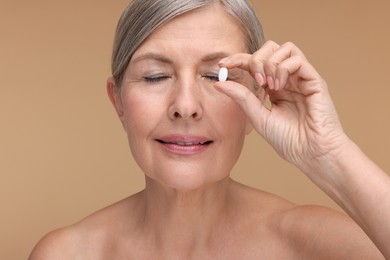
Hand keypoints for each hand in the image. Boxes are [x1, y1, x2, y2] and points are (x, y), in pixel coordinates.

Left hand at [215, 41, 348, 173]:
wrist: (310, 153)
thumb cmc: (288, 139)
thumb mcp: (258, 116)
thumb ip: (242, 97)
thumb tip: (219, 83)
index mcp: (274, 88)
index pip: (255, 63)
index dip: (239, 59)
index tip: (222, 64)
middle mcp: (287, 79)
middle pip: (271, 49)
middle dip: (256, 59)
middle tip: (255, 80)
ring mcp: (301, 78)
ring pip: (285, 49)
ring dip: (270, 63)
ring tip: (268, 85)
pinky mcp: (314, 80)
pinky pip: (297, 59)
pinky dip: (282, 68)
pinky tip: (278, 86)